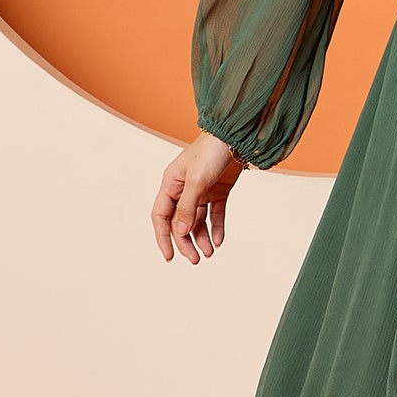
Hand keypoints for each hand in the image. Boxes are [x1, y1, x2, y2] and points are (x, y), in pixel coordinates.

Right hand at [152, 132, 244, 262]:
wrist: (236, 137)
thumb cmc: (211, 152)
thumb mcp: (197, 181)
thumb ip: (187, 206)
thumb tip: (180, 231)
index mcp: (171, 184)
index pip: (161, 216)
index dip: (163, 237)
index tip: (169, 256)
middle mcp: (183, 189)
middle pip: (180, 222)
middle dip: (186, 242)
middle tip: (196, 260)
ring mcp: (201, 190)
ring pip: (198, 221)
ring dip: (202, 238)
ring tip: (210, 253)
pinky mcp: (218, 191)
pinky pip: (214, 214)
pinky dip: (216, 227)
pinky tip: (219, 241)